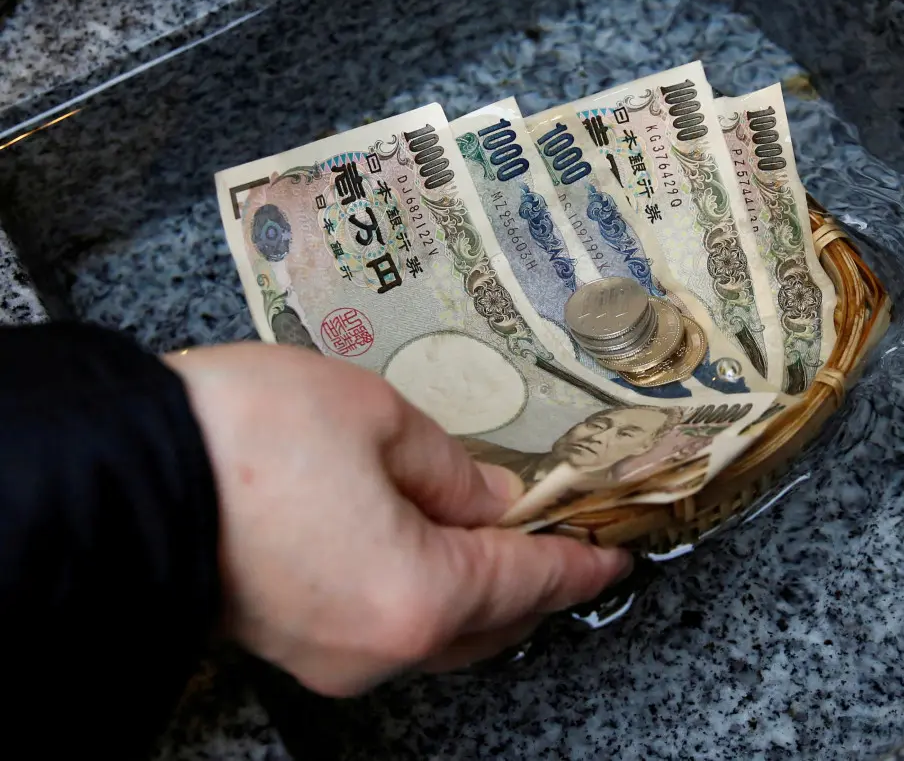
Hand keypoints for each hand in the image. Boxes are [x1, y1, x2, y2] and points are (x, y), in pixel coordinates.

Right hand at [165, 342, 630, 696]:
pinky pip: (394, 629)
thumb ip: (453, 468)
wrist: (119, 473)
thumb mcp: (375, 417)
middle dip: (535, 575)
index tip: (612, 552)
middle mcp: (384, 647)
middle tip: (561, 528)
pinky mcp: (300, 647)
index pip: (530, 581)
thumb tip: (491, 498)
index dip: (579, 561)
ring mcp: (337, 658)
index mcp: (419, 593)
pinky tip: (429, 549)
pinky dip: (429, 594)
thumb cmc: (239, 436)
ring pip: (444, 633)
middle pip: (494, 621)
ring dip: (482, 587)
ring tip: (498, 531)